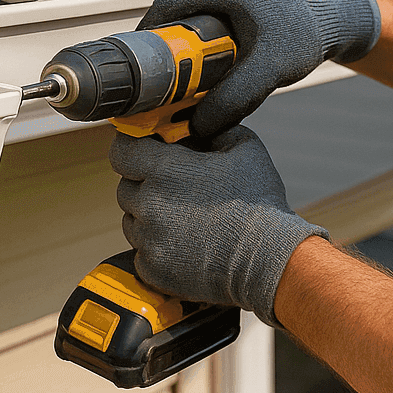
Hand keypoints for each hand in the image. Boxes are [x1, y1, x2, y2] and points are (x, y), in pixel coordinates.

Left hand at [110, 125, 327, 322]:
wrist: (270, 258)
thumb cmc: (258, 202)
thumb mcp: (244, 146)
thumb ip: (212, 127)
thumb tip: (195, 124)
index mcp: (166, 171)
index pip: (121, 151)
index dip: (131, 148)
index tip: (144, 152)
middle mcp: (149, 205)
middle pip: (125, 187)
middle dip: (144, 184)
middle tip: (174, 188)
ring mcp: (149, 241)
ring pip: (132, 221)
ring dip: (148, 216)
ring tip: (184, 218)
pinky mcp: (152, 269)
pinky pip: (141, 251)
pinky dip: (157, 247)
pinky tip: (185, 243)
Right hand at [141, 0, 379, 137]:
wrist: (340, 18)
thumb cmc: (308, 32)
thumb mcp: (268, 68)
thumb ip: (234, 97)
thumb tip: (198, 126)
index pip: (162, 10)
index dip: (144, 41)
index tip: (137, 73)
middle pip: (173, 19)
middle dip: (164, 54)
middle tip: (158, 88)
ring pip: (191, 23)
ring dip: (185, 53)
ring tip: (182, 87)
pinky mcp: (239, 4)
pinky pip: (208, 25)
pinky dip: (203, 48)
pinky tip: (209, 76)